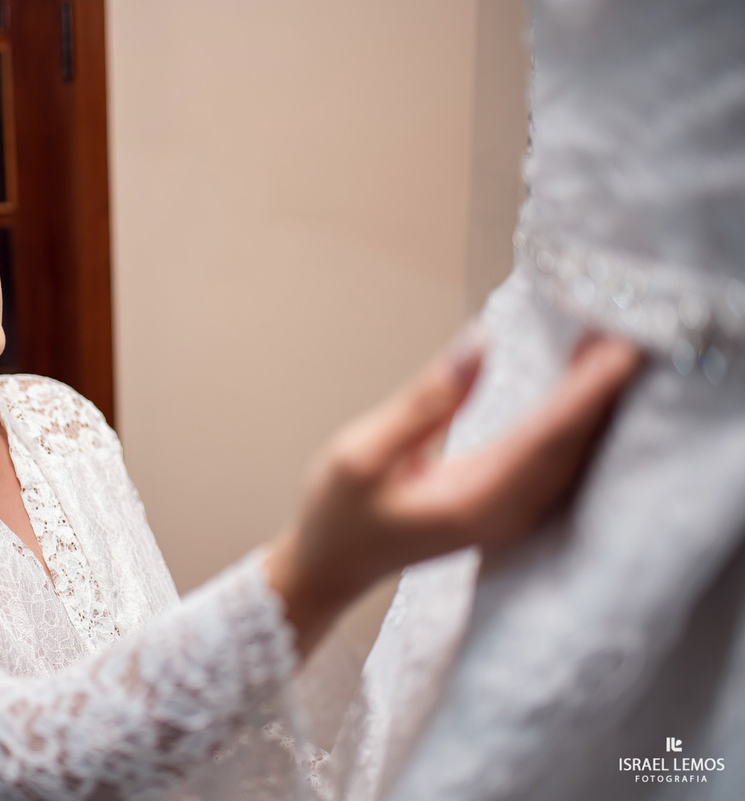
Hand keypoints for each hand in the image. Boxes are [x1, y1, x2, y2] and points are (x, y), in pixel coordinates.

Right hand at [266, 327, 643, 655]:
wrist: (330, 566)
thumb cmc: (338, 513)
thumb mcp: (364, 452)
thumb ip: (426, 402)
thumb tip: (480, 344)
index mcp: (477, 500)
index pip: (549, 435)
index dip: (588, 388)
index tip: (619, 343)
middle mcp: (507, 512)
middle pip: (573, 444)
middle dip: (603, 386)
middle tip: (625, 326)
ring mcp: (512, 515)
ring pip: (571, 453)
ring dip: (593, 401)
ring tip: (607, 345)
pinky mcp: (507, 507)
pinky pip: (556, 459)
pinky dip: (574, 420)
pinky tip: (577, 388)